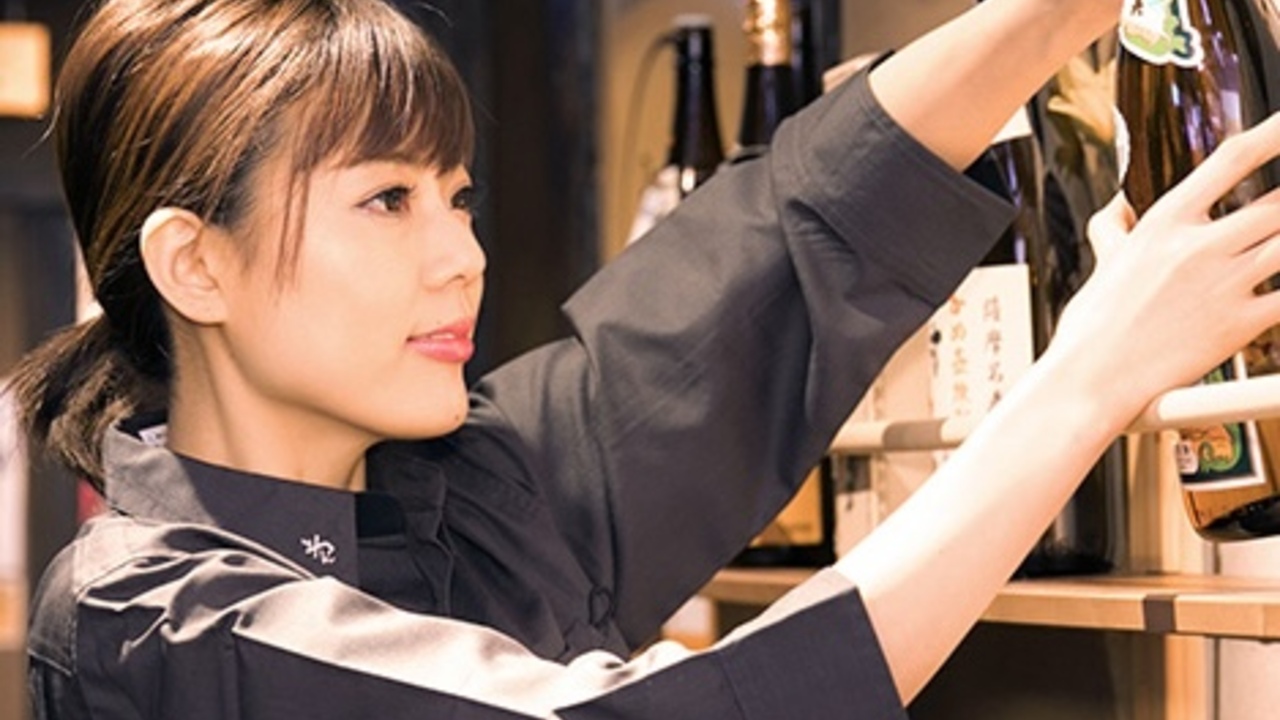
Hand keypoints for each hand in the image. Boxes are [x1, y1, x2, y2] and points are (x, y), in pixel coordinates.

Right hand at [1049, 111, 1279, 422]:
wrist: (1089, 379)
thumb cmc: (1090, 328)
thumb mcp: (1101, 265)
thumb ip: (1114, 230)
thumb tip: (1116, 208)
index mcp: (1164, 223)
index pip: (1233, 160)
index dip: (1275, 133)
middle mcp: (1198, 247)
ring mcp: (1222, 284)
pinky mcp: (1239, 325)